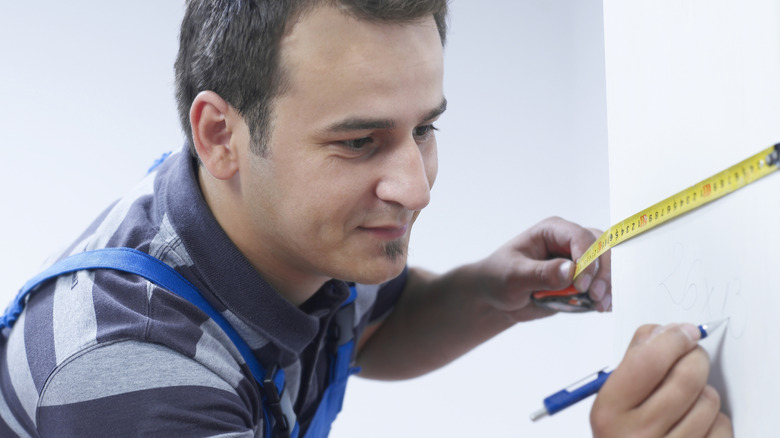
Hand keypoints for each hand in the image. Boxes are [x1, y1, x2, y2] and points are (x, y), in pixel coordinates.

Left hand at [472, 216, 611, 322]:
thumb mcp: (514, 275)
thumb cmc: (499, 277)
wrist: (498, 296)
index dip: (587, 258)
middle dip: (602, 272)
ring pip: (607, 265)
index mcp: (552, 231)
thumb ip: (541, 273)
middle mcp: (569, 242)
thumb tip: (571, 270)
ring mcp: (579, 260)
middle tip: (595, 296)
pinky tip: (601, 307)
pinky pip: (602, 283)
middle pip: (601, 248)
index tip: (581, 284)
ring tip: (600, 305)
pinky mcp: (582, 279)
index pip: (580, 237)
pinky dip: (606, 294)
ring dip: (608, 285)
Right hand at [591, 323, 732, 437]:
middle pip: (686, 377)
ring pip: (709, 400)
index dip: (672, 338)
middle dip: (694, 358)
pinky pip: (723, 427)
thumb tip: (665, 331)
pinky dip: (715, 419)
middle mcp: (637, 435)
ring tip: (687, 398)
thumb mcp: (611, 400)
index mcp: (609, 412)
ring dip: (703, 391)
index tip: (683, 331)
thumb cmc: (621, 433)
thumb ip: (632, 360)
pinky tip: (696, 421)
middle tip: (691, 355)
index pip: (648, 361)